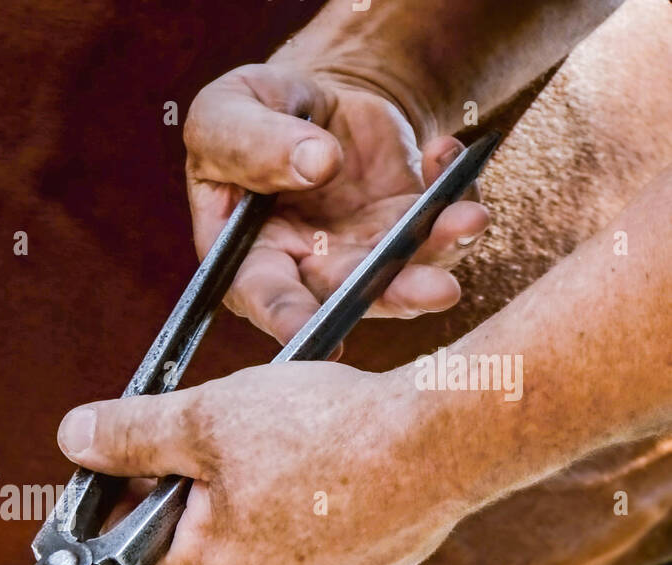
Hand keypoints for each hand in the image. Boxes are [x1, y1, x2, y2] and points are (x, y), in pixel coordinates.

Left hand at [57, 362, 473, 564]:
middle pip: (192, 543)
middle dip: (193, 490)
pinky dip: (301, 513)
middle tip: (221, 434)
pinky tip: (322, 469)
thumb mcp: (205, 418)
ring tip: (281, 445)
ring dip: (248, 499)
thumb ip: (129, 434)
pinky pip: (304, 550)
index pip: (132, 542)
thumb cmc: (326, 431)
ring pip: (250, 544)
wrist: (445, 439)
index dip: (127, 489)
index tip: (138, 450)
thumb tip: (74, 438)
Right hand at [185, 63, 489, 342]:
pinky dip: (454, 188)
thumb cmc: (246, 115)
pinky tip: (444, 151)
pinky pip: (438, 216)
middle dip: (397, 293)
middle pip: (350, 295)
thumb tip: (317, 164)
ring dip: (442, 249)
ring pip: (405, 267)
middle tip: (440, 290)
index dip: (293, 319)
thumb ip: (250, 142)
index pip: (265, 296)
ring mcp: (362, 249)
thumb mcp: (223, 115)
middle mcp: (306, 268)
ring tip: (470, 219)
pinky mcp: (404, 220)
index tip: (329, 336)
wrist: (304, 98)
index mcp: (246, 256)